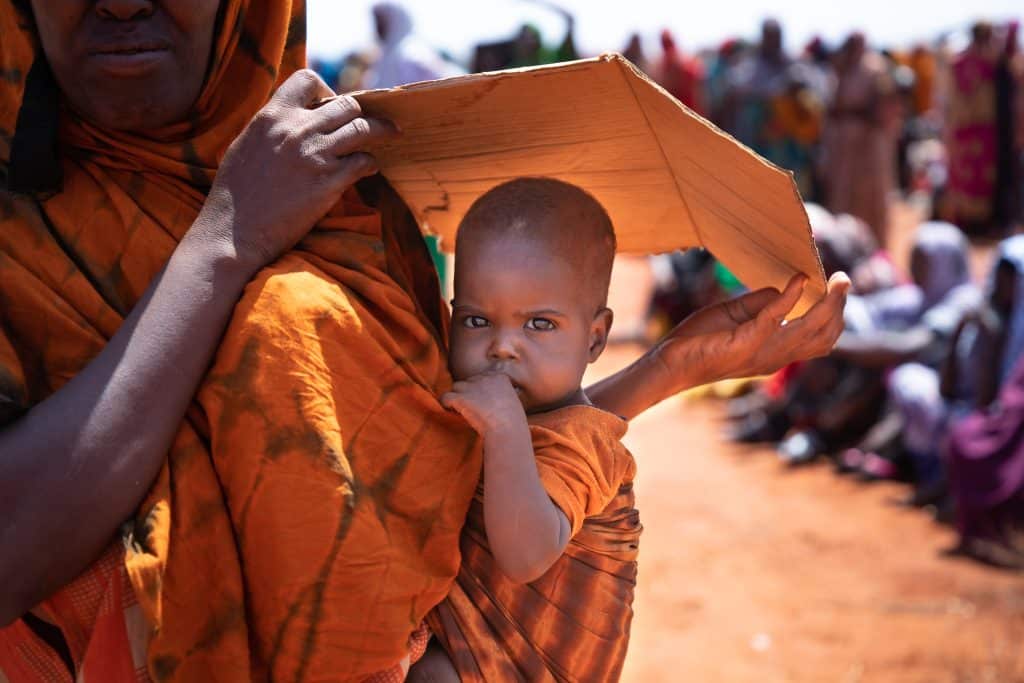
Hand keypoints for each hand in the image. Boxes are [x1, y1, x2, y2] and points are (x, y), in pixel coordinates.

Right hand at [195, 69, 398, 273]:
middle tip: (365, 123)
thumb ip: (272, 128)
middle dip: (358, 113)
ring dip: (380, 130)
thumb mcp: (246, 145)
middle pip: (345, 104)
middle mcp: (296, 130)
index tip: (330, 104)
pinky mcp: (330, 182)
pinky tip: (370, 168)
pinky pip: (363, 161)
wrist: (234, 233)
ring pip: (362, 128)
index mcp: (271, 116)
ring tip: (391, 133)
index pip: (307, 79)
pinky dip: (371, 163)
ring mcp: (315, 155)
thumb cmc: (234, 195)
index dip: (325, 90)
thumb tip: (292, 120)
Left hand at [441, 373, 525, 436]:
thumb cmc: (512, 424)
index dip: (480, 390)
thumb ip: (499, 395)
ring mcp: (472, 386)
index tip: (482, 403)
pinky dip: (446, 405)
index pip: (482, 378)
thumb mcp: (511, 402)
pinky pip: (445, 397)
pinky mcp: (460, 397)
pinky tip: (451, 413)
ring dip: (458, 398)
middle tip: (473, 410)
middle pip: (469, 381)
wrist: (508, 432)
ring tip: (462, 412)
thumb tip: (487, 399)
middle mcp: (485, 378)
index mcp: (499, 377)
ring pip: (456, 387)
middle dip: (469, 394)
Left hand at [653, 272, 850, 390]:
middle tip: (844, 280)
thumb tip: (787, 289)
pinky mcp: (745, 344)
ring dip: (826, 303)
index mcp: (776, 352)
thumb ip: (761, 303)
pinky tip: (798, 280)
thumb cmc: (699, 341)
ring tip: (836, 280)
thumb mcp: (736, 316)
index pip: (819, 339)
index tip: (839, 287)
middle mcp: (775, 356)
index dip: (834, 315)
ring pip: (810, 330)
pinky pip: (775, 318)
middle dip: (838, 307)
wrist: (670, 362)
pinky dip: (789, 297)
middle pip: (823, 336)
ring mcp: (763, 353)